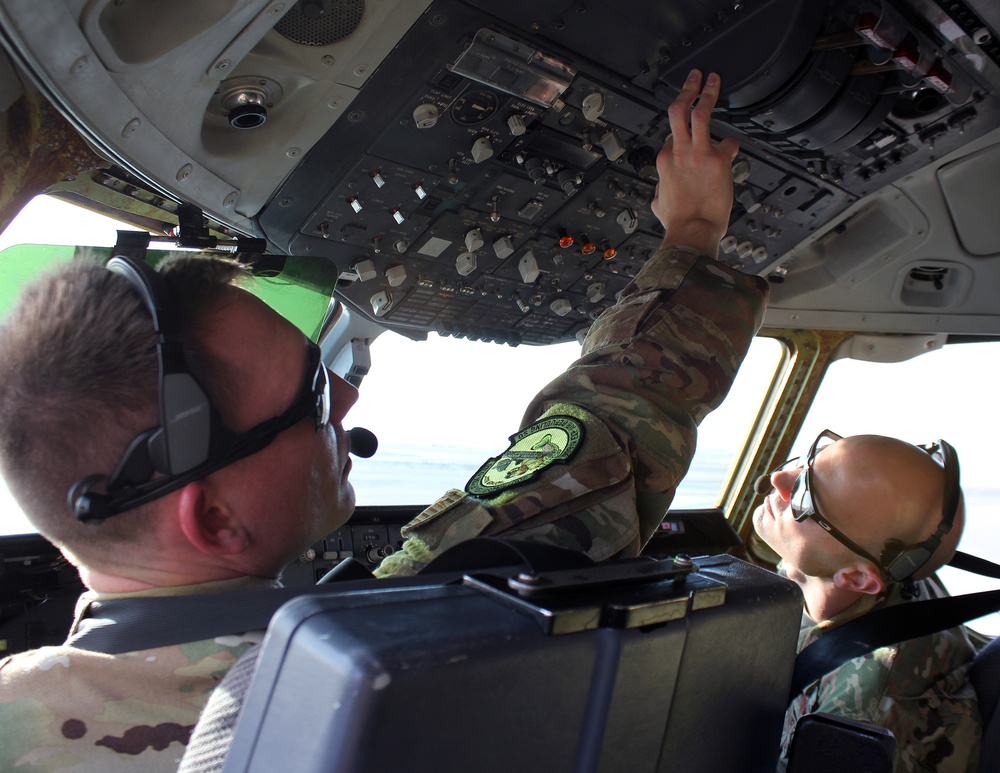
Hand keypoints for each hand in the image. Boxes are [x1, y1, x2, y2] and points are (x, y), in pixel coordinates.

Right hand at [651, 70, 739, 256]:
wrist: (692, 232)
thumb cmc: (678, 222)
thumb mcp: (659, 204)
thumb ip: (660, 192)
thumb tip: (660, 193)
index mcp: (664, 161)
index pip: (673, 135)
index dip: (684, 134)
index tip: (693, 136)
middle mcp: (677, 152)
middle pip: (678, 110)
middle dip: (688, 89)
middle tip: (696, 76)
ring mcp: (696, 153)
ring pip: (699, 112)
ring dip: (707, 92)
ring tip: (713, 79)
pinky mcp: (717, 159)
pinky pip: (727, 142)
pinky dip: (731, 144)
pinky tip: (733, 147)